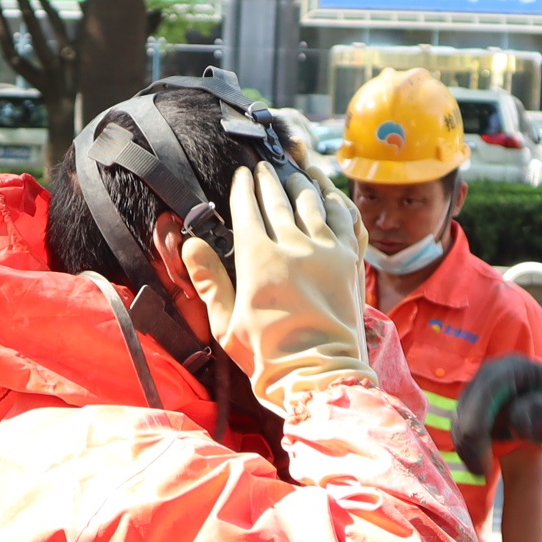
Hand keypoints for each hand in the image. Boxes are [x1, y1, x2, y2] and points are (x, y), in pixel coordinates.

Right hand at [180, 164, 372, 410]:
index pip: (248, 209)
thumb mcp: (225, 323)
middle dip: (269, 179)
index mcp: (258, 259)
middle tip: (264, 167)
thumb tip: (190, 246)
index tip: (242, 174)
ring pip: (314, 202)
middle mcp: (294, 246)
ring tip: (296, 173)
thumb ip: (208, 280)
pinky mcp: (351, 260)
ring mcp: (327, 250)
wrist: (319, 375)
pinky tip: (330, 195)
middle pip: (280, 199)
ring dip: (302, 183)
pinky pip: (345, 219)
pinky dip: (335, 202)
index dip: (243, 187)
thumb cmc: (266, 356)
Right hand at [452, 356, 541, 485]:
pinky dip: (466, 447)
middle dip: (470, 446)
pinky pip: (459, 427)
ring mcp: (474, 388)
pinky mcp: (468, 403)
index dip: (478, 430)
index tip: (486, 463)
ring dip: (466, 449)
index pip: (484, 397)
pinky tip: (479, 462)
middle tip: (482, 473)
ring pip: (458, 421)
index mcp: (508, 370)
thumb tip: (516, 425)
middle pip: (465, 411)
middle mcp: (485, 375)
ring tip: (482, 470)